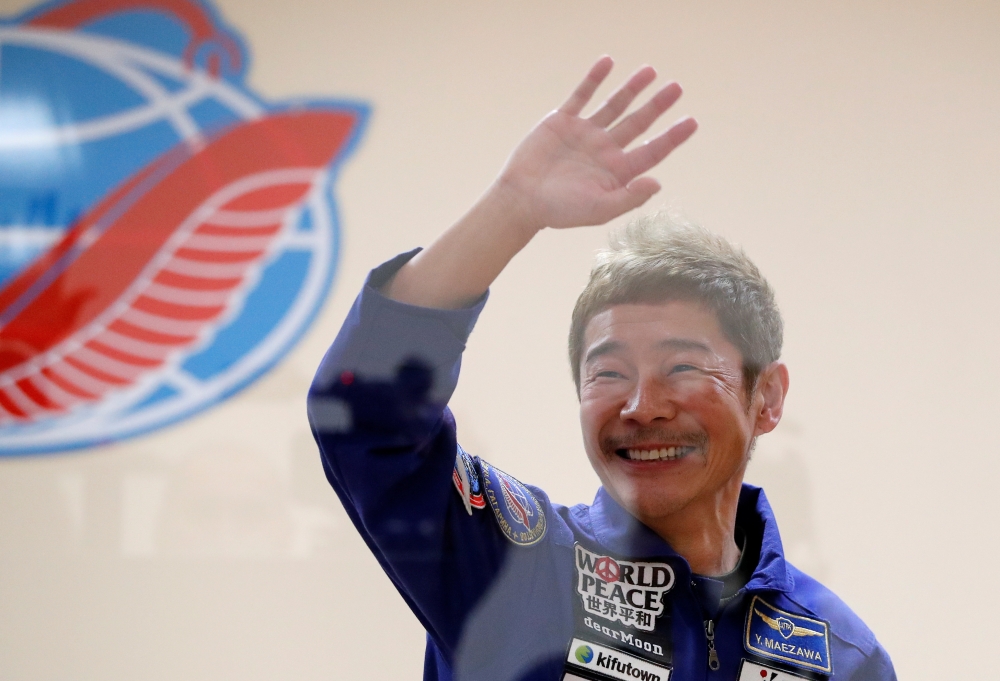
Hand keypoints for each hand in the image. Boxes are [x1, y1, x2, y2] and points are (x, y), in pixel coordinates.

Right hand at [495, 56, 696, 231]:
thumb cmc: (560, 211)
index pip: (652, 151)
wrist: (521, 199)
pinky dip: (594, 79)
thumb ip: (629, 198)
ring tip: (650, 71)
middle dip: (657, 105)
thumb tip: (657, 183)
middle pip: (638, 123)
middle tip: (677, 88)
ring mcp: (585, 133)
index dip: (672, 137)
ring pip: (614, 105)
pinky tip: (608, 62)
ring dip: (631, 88)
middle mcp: (605, 149)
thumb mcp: (598, 210)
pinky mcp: (563, 122)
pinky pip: (582, 95)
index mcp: (617, 171)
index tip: (692, 122)